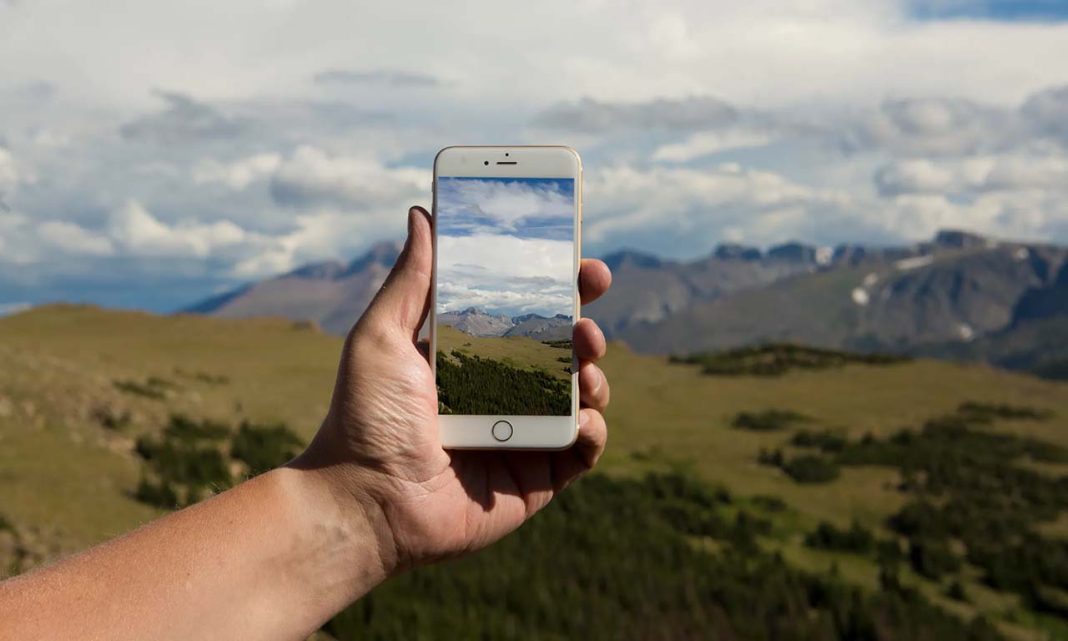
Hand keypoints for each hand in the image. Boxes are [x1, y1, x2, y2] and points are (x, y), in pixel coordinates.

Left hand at [293, 206, 611, 571]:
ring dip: (595, 372)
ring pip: (581, 395)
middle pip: (563, 351)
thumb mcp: (382, 337)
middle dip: (586, 324)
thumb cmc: (364, 419)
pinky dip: (593, 430)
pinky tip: (581, 418)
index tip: (579, 262)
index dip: (557, 288)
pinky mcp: (536, 479)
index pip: (525, 314)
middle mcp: (501, 393)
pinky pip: (582, 450)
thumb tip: (423, 213)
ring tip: (584, 360)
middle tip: (588, 309)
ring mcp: (523, 436)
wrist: (365, 502)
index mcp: (471, 357)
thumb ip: (411, 280)